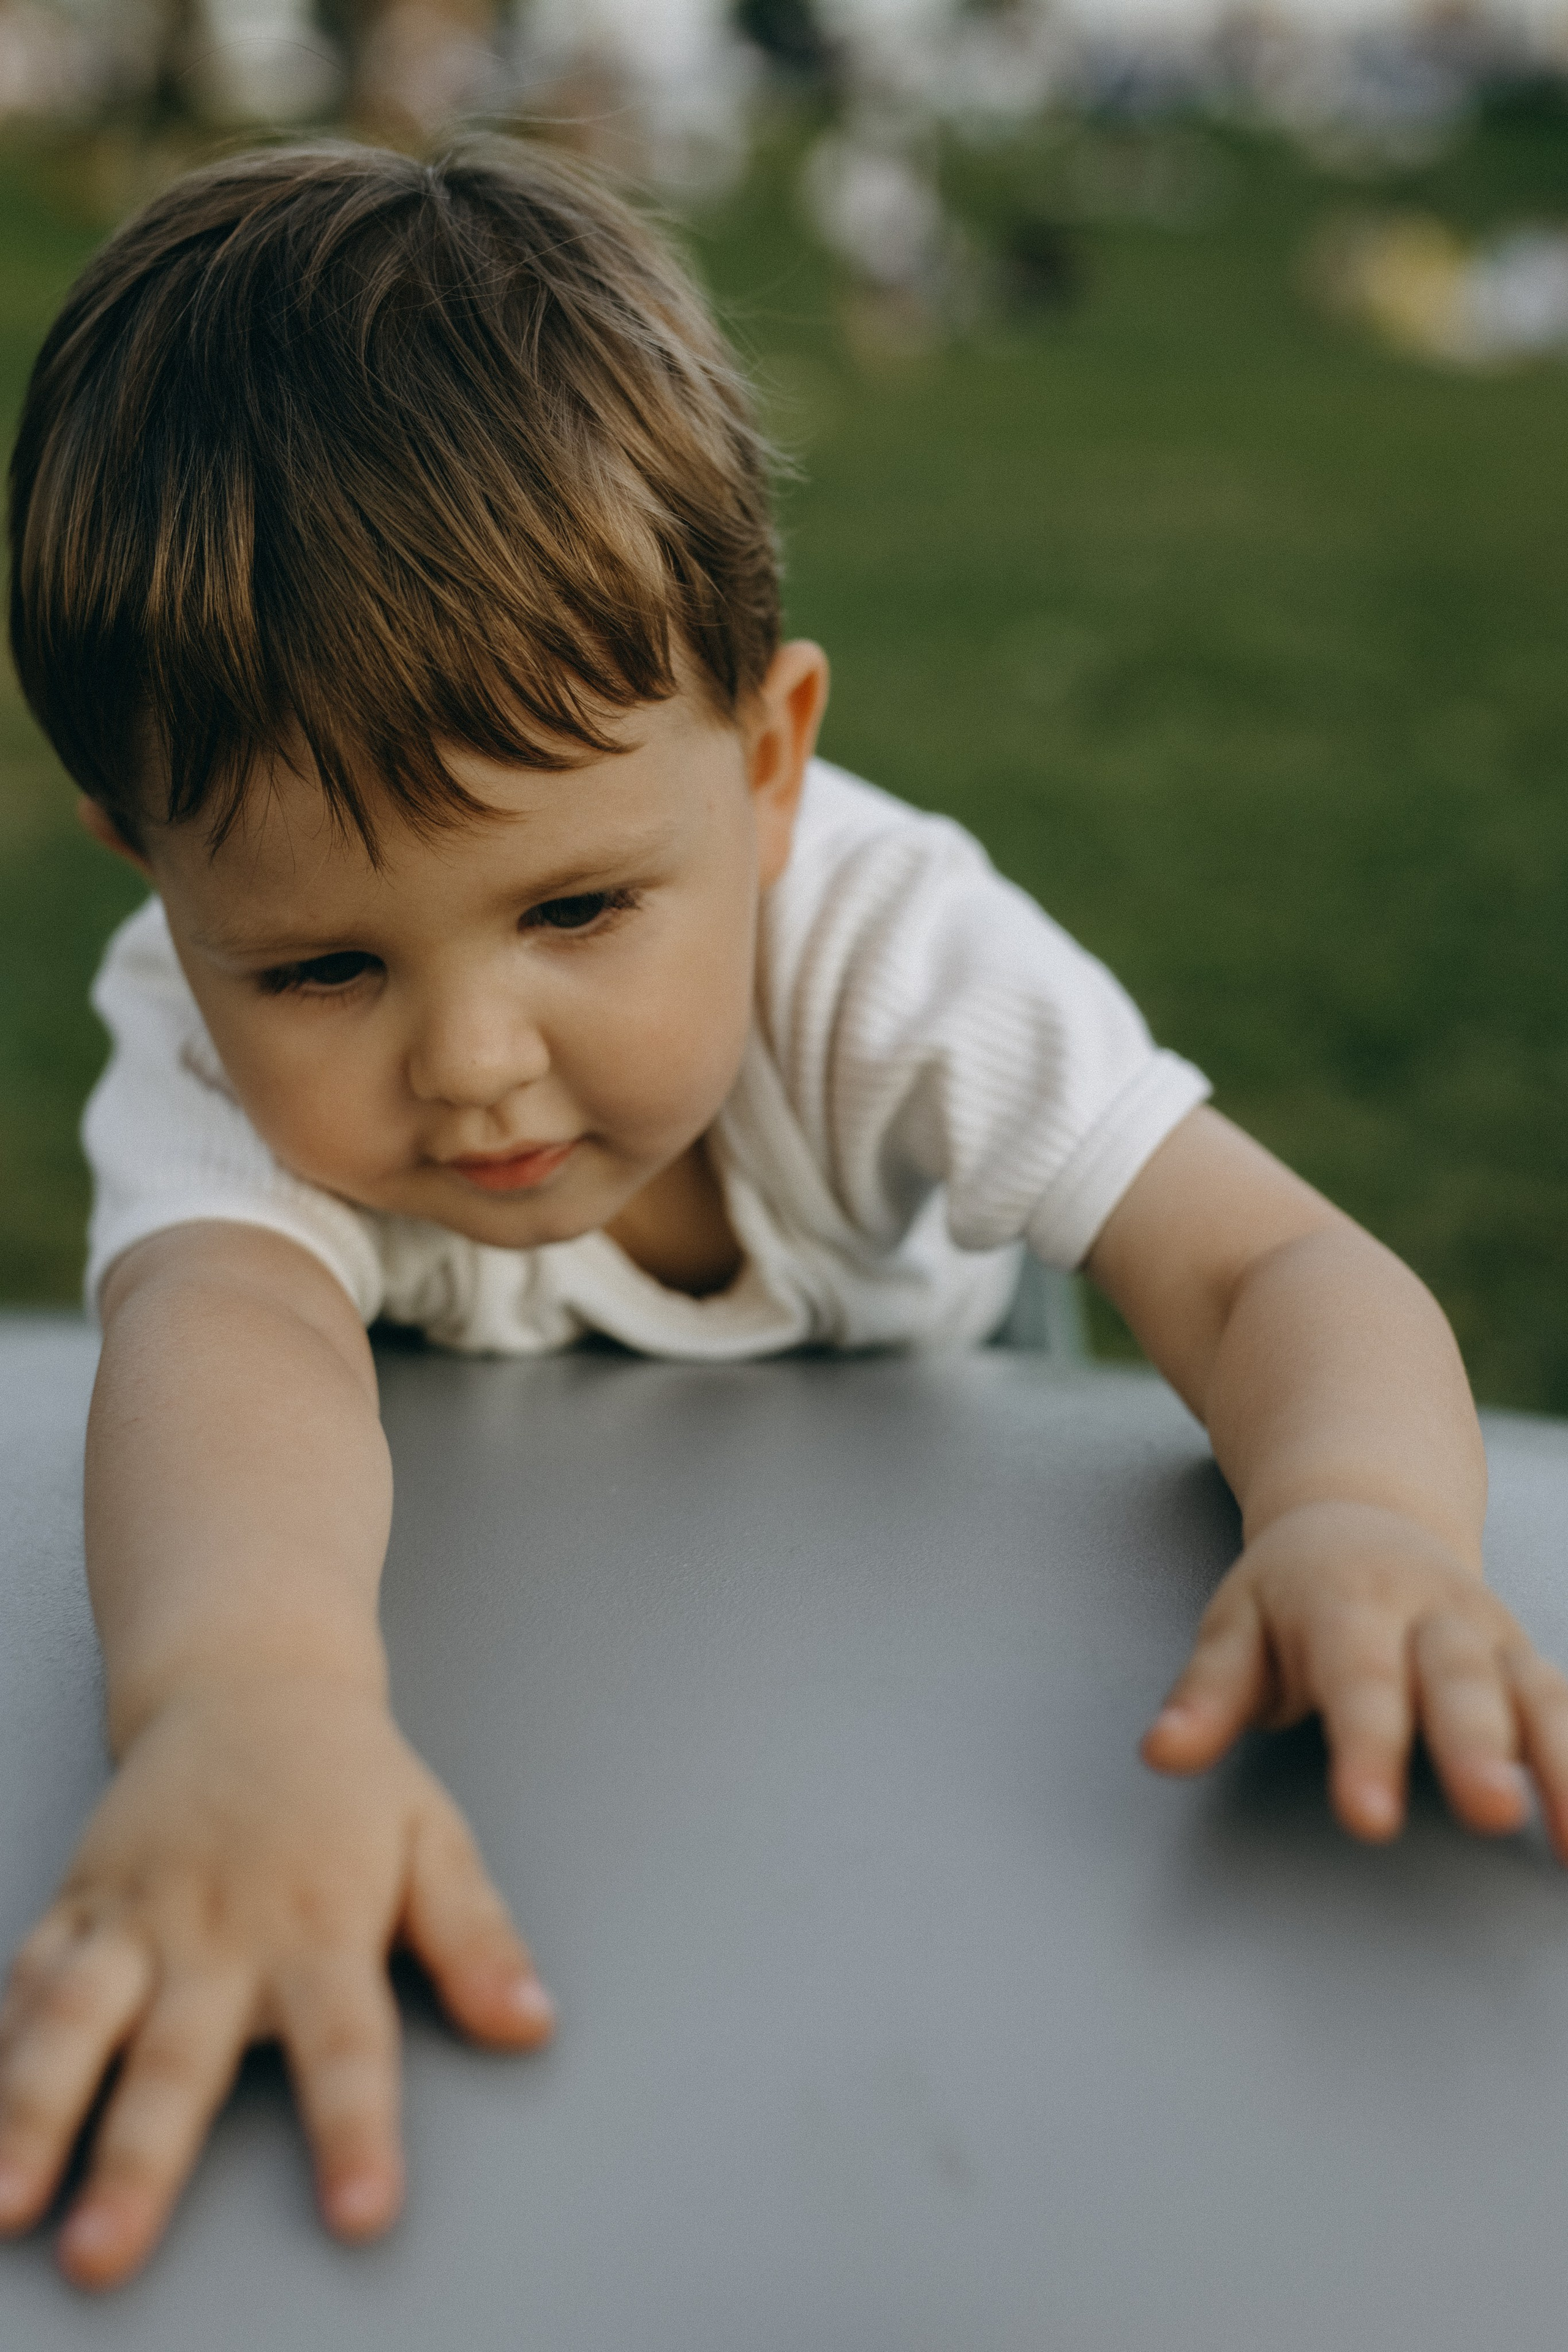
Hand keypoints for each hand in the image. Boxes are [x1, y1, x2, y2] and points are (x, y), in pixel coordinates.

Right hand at [0, 1677, 552, 2289]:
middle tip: (105, 2253)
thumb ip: (475, 1938)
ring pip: (74, 2022)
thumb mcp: (434, 1840)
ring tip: (4, 2204)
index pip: (347, 2042)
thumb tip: (531, 2022)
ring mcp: (137, 1917)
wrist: (250, 1679)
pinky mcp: (79, 1903)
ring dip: (31, 2114)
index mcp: (320, 1921)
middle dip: (137, 2161)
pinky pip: (27, 1978)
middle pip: (179, 2057)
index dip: (354, 2128)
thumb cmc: (349, 1777)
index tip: (357, 2212)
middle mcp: (218, 1929)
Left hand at [1141, 1499, 1567, 1850]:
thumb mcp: (1236, 1624)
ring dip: (1559, 1762)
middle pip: (1458, 1681)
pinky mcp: (1529, 1666)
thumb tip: (1160, 1756)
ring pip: (1535, 1695)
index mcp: (1348, 1603)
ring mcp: (1492, 1638)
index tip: (1368, 1817)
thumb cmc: (1289, 1590)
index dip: (1365, 1748)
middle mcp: (1432, 1616)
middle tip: (1487, 1812)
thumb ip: (1206, 1695)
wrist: (1366, 1511)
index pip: (1357, 1680)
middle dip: (1473, 1746)